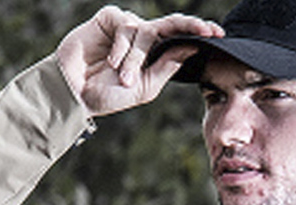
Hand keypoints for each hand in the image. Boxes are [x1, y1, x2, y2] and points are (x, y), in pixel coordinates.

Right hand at [56, 5, 223, 116]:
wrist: (77, 94)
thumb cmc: (109, 94)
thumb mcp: (145, 87)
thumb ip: (166, 68)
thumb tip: (190, 49)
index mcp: (154, 54)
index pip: (179, 38)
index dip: (198, 33)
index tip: (219, 34)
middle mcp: (143, 37)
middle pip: (171, 25)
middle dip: (191, 27)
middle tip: (207, 32)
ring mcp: (126, 26)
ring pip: (146, 33)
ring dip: (134, 58)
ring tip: (120, 76)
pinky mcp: (109, 18)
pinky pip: (126, 26)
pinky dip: (121, 47)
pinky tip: (111, 61)